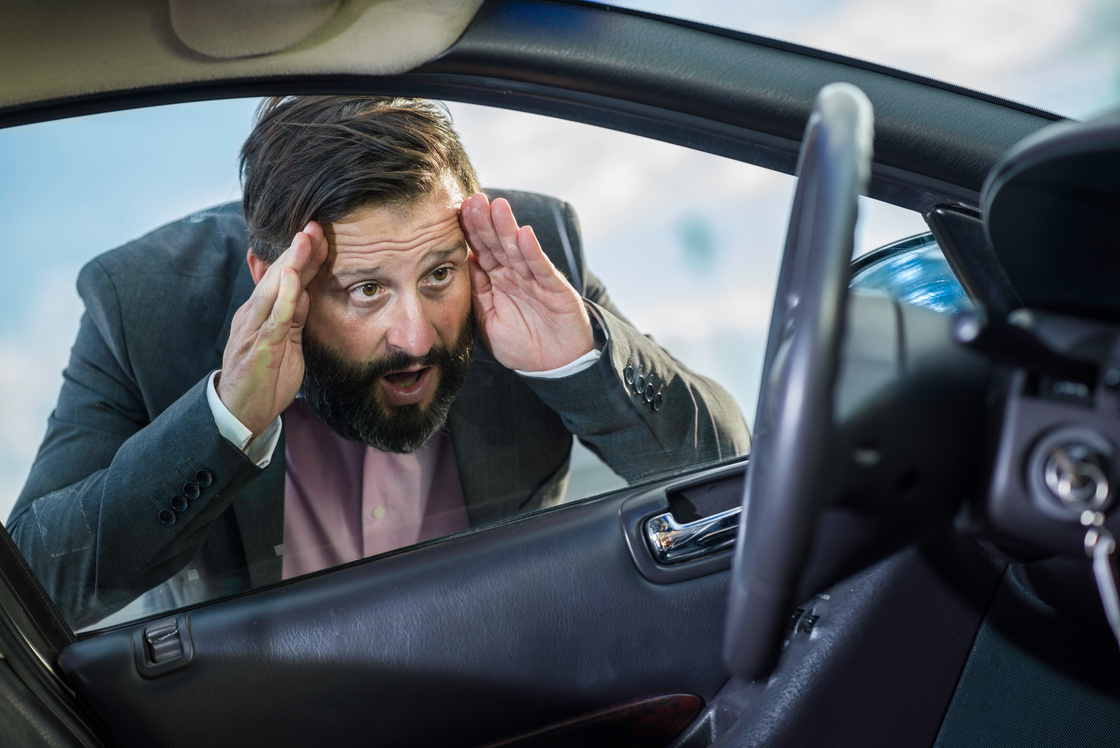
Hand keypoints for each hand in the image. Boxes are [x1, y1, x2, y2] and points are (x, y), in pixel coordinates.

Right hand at [218, 222, 327, 435]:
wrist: (238, 414)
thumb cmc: (263, 379)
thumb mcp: (285, 343)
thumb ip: (292, 317)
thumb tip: (305, 291)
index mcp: (261, 313)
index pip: (284, 278)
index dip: (302, 256)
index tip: (319, 234)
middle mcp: (254, 315)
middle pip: (277, 276)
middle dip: (297, 250)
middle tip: (314, 225)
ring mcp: (254, 329)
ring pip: (273, 290)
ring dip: (290, 263)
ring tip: (305, 240)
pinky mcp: (259, 348)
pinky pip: (273, 318)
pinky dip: (283, 297)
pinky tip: (291, 278)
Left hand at [461, 193, 593, 371]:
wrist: (554, 367)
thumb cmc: (521, 345)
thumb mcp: (488, 321)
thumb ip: (477, 293)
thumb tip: (461, 263)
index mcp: (497, 281)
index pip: (481, 251)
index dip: (470, 233)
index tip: (456, 212)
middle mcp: (516, 275)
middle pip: (498, 244)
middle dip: (485, 223)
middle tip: (473, 200)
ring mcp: (536, 280)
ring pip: (518, 250)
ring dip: (507, 229)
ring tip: (497, 207)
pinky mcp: (556, 290)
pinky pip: (541, 269)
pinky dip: (533, 253)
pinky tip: (524, 235)